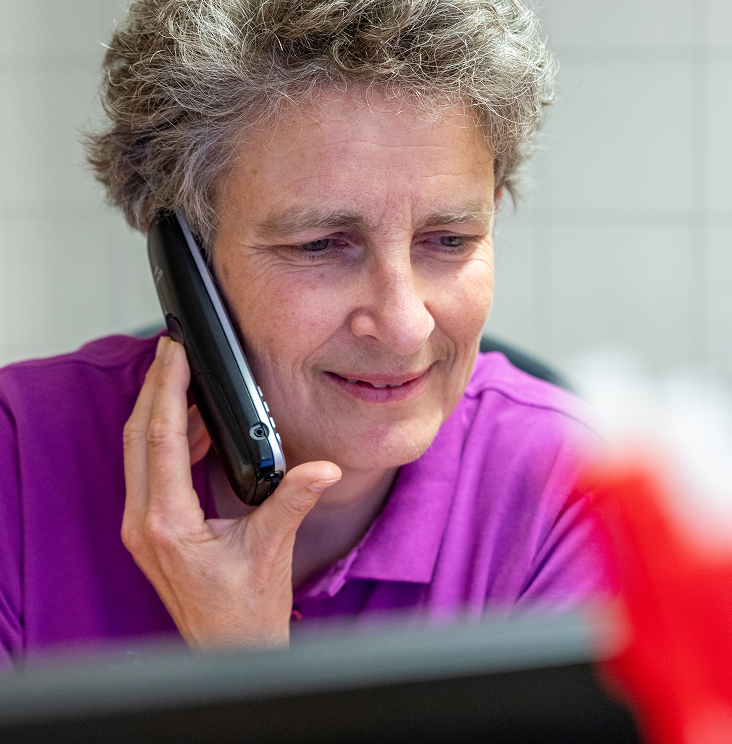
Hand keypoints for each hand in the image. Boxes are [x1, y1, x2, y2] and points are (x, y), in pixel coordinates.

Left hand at [121, 336, 340, 648]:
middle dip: (155, 389)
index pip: (161, 438)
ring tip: (185, 380)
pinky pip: (152, 470)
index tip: (174, 355)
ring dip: (160, 412)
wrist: (227, 650)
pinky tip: (196, 428)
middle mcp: (145, 521)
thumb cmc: (243, 612)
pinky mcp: (154, 528)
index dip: (167, 390)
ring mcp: (144, 526)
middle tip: (172, 352)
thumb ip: (293, 501)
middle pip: (139, 437)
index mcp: (169, 522)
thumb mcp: (271, 550)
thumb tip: (321, 468)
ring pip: (140, 451)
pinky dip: (169, 440)